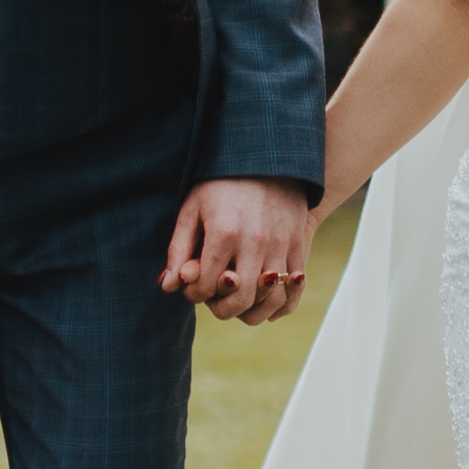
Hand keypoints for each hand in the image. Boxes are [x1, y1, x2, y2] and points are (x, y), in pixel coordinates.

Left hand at [160, 176, 314, 325]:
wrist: (268, 158)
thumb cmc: (222, 183)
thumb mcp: (193, 209)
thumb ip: (179, 249)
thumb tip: (168, 286)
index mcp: (224, 233)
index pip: (206, 287)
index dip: (194, 293)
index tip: (193, 282)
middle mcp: (255, 242)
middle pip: (239, 301)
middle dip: (221, 308)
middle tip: (214, 296)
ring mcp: (281, 245)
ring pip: (270, 301)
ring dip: (251, 310)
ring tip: (238, 298)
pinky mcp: (299, 244)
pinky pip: (295, 289)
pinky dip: (280, 303)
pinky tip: (264, 299)